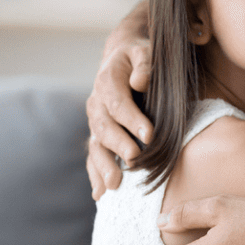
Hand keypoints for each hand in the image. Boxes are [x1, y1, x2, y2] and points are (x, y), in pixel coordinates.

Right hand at [86, 2, 153, 199]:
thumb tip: (140, 81)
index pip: (117, 103)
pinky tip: (100, 194)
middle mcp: (96, 103)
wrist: (122, 58)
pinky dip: (95, 174)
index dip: (132, 119)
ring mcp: (95, 121)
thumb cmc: (139, 56)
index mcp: (107, 81)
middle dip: (119, 144)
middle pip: (104, 127)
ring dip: (104, 165)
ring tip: (115, 185)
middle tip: (135, 159)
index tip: (149, 135)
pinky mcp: (98, 135)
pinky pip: (94, 155)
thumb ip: (144, 63)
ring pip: (96, 145)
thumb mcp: (144, 50)